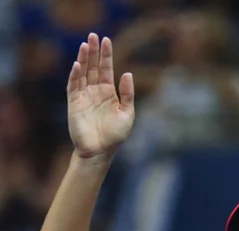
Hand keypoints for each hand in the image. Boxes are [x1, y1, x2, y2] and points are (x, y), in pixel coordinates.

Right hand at [67, 33, 134, 158]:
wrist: (100, 151)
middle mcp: (95, 92)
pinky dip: (74, 75)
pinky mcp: (74, 104)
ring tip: (85, 45)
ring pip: (83, 73)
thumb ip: (128, 94)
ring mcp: (84, 96)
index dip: (106, 55)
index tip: (106, 40)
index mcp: (109, 93)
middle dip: (94, 52)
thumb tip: (127, 73)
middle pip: (93, 67)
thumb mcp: (127, 114)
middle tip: (93, 35)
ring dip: (83, 59)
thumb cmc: (115, 135)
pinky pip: (73, 86)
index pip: (106, 69)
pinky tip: (77, 65)